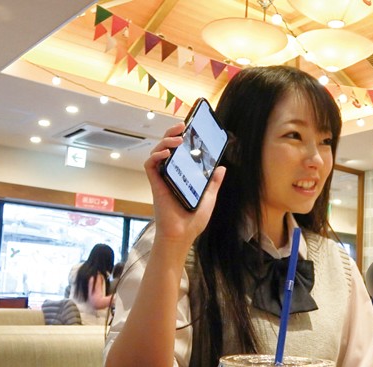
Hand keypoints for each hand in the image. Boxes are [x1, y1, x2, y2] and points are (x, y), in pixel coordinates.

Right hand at [143, 123, 225, 248]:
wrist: (182, 235)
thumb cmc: (193, 220)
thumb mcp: (209, 197)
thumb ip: (213, 182)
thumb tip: (221, 168)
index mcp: (181, 175)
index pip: (179, 152)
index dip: (181, 138)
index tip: (189, 128)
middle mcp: (170, 174)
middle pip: (166, 147)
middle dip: (171, 133)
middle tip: (181, 126)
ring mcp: (161, 178)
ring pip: (157, 152)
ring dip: (165, 142)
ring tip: (177, 139)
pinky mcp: (155, 184)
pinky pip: (150, 165)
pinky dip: (156, 156)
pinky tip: (166, 154)